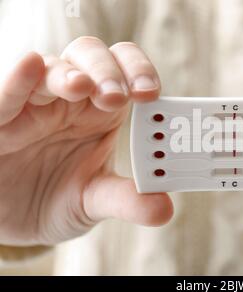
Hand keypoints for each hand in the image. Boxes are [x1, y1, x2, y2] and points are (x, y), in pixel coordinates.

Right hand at [0, 37, 172, 245]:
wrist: (13, 220)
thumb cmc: (57, 199)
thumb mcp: (94, 201)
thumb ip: (126, 200)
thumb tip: (165, 209)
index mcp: (102, 111)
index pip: (126, 72)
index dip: (139, 72)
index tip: (150, 95)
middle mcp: (71, 99)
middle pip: (92, 58)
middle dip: (108, 72)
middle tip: (117, 97)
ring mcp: (35, 103)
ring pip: (52, 68)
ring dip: (69, 74)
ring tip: (82, 87)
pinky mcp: (0, 117)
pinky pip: (9, 92)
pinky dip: (20, 79)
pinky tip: (32, 65)